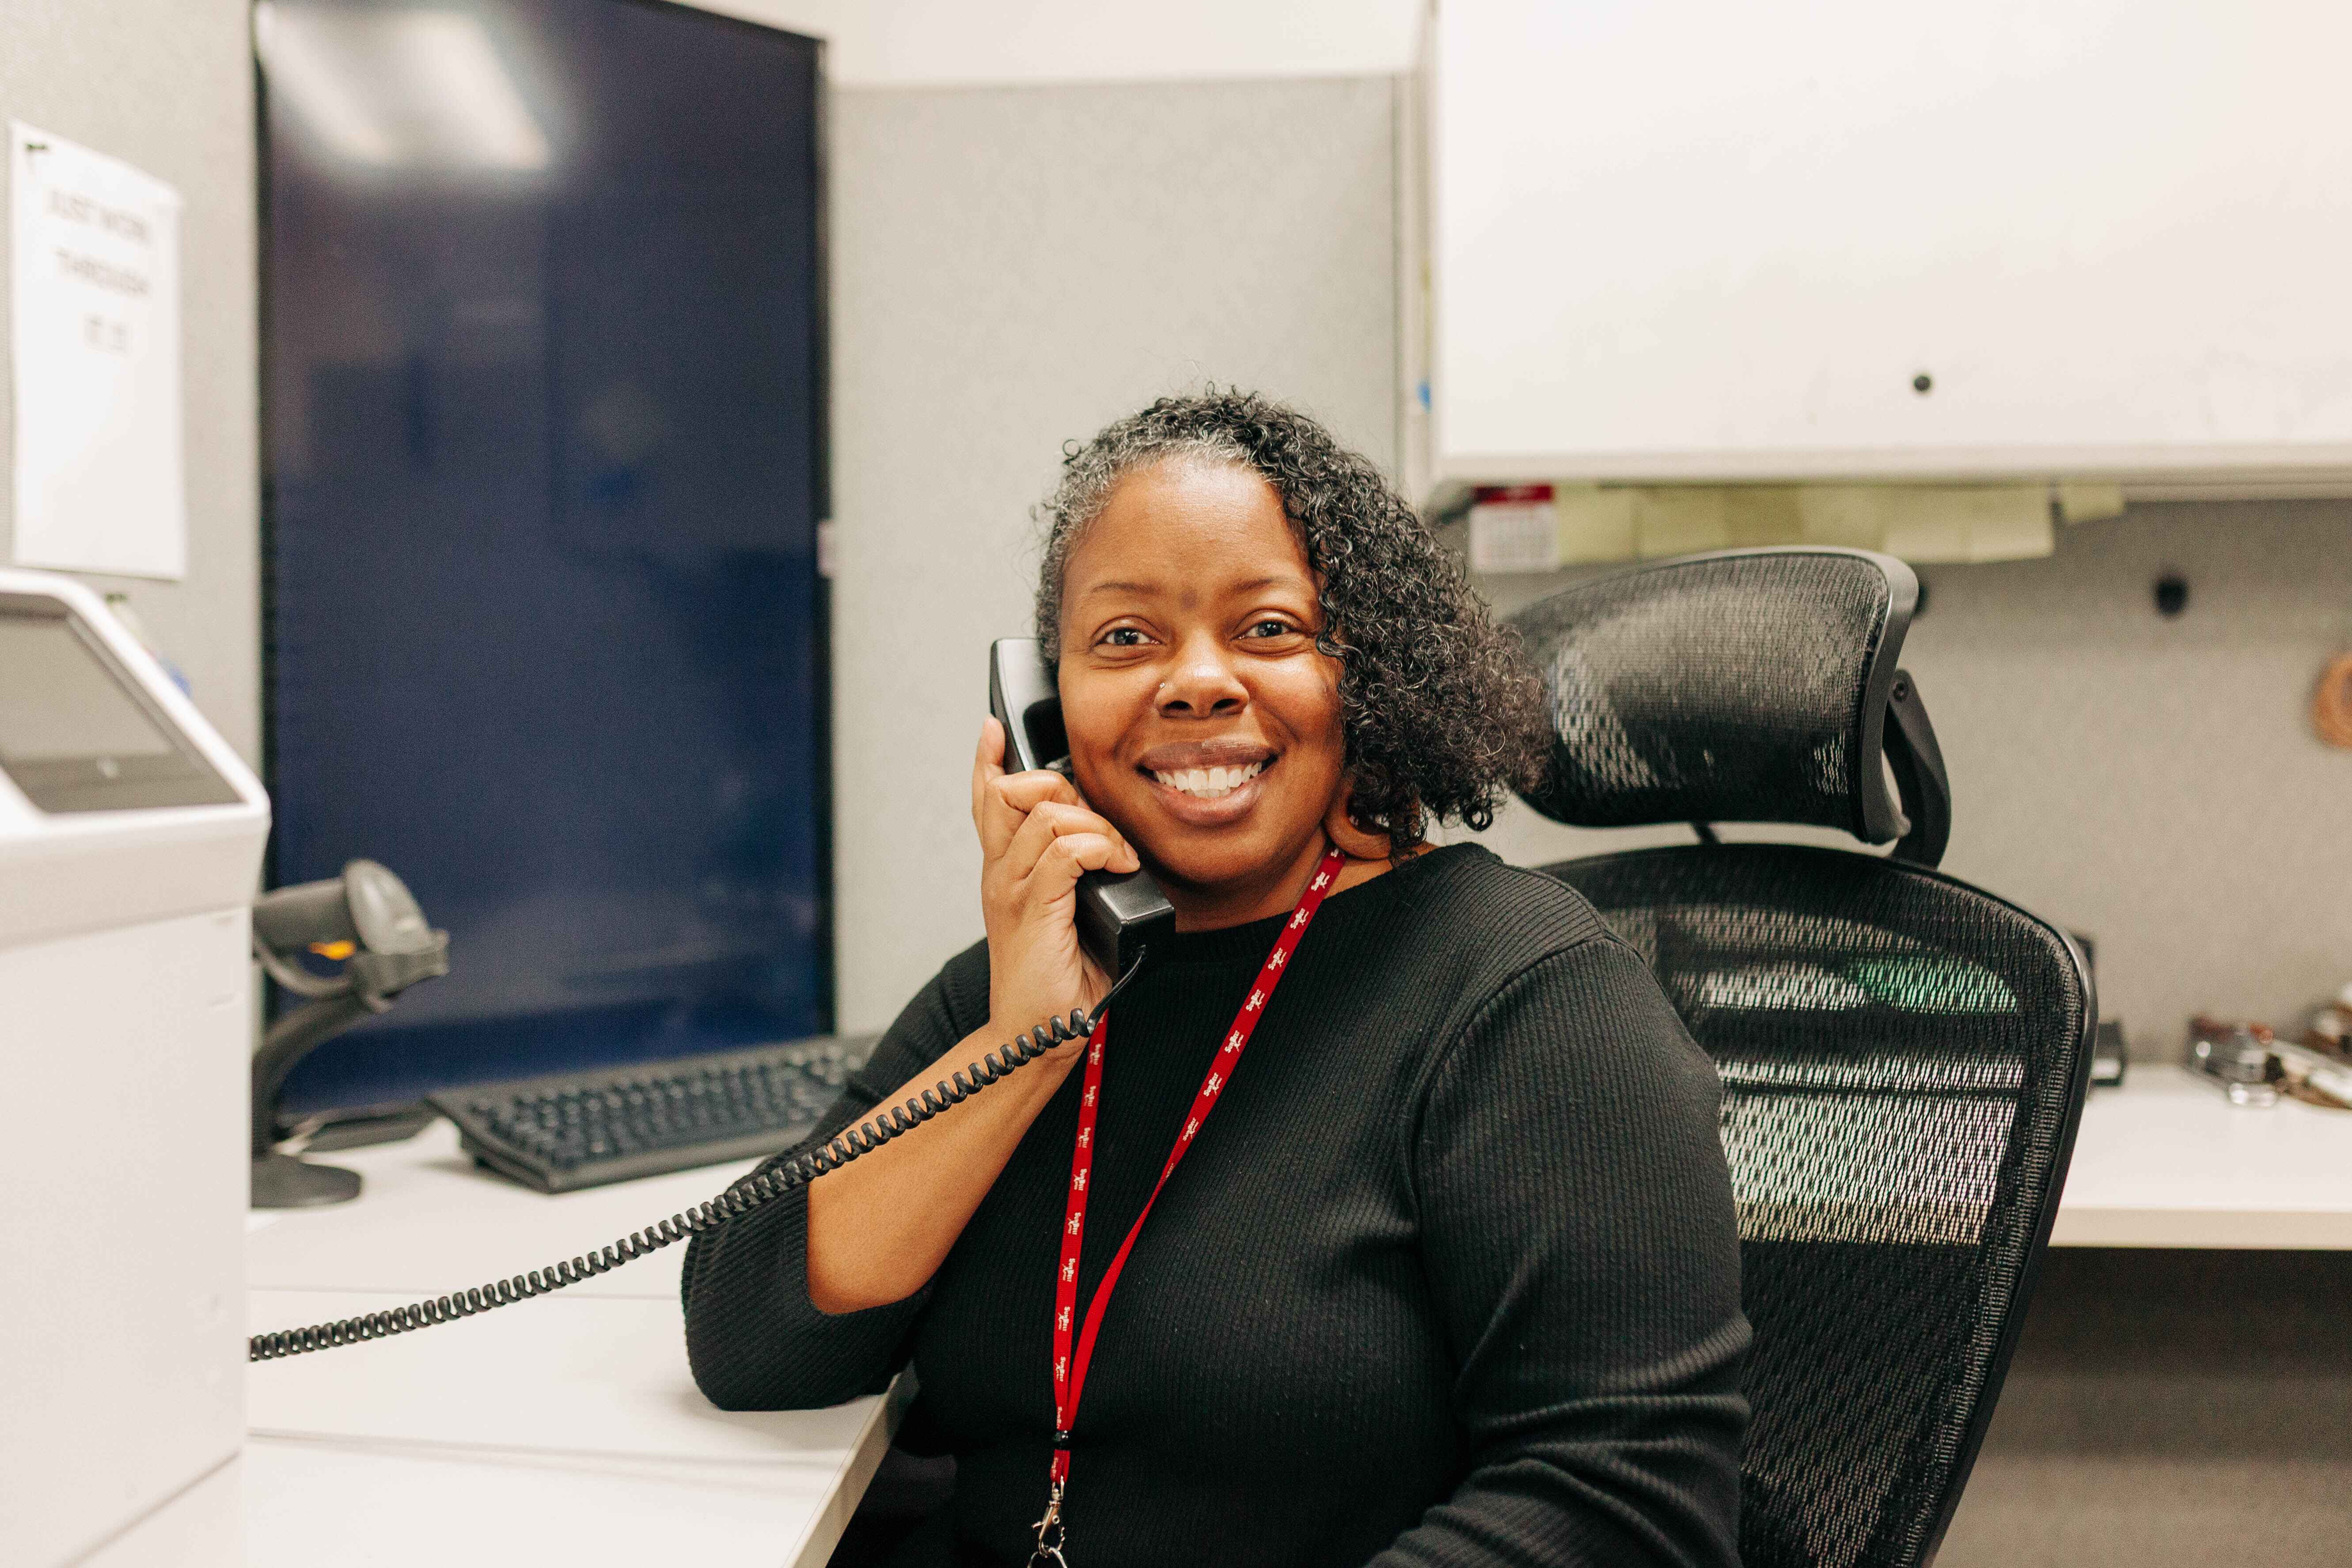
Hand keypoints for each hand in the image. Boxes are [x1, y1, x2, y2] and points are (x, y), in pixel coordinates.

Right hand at [970, 716, 1140, 1045]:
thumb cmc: (1058, 978)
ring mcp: (1014, 890)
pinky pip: (1066, 850)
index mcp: (1005, 871)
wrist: (1040, 1033)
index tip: (993, 728)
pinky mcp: (1034, 909)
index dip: (989, 761)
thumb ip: (1072, 874)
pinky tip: (1116, 867)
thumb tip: (1106, 841)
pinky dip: (1100, 848)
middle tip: (1097, 829)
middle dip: (1059, 788)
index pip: (988, 800)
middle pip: (1012, 791)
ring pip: (1045, 814)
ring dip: (1093, 826)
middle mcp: (1001, 874)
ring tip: (1115, 857)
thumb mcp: (1065, 911)